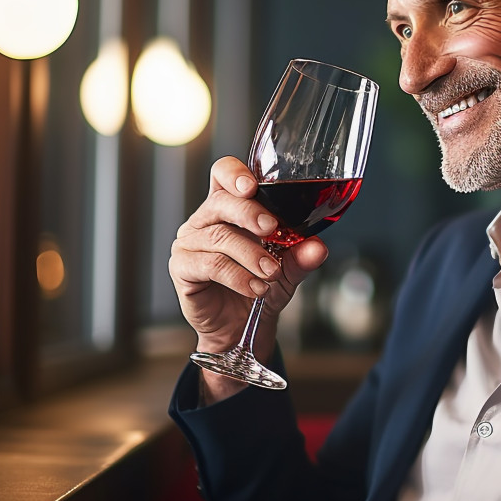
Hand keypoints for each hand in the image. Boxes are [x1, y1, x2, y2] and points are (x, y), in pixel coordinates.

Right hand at [169, 156, 327, 398]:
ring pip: (219, 237)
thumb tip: (318, 247)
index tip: (252, 186)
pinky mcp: (182, 267)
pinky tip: (255, 287)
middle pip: (221, 201)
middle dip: (249, 213)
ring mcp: (190, 242)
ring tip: (271, 273)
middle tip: (271, 229)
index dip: (234, 173)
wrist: (242, 328)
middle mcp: (206, 219)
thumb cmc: (261, 286)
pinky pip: (209, 264)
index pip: (223, 174)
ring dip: (251, 255)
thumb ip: (302, 255)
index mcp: (229, 208)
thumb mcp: (289, 269)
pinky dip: (237, 276)